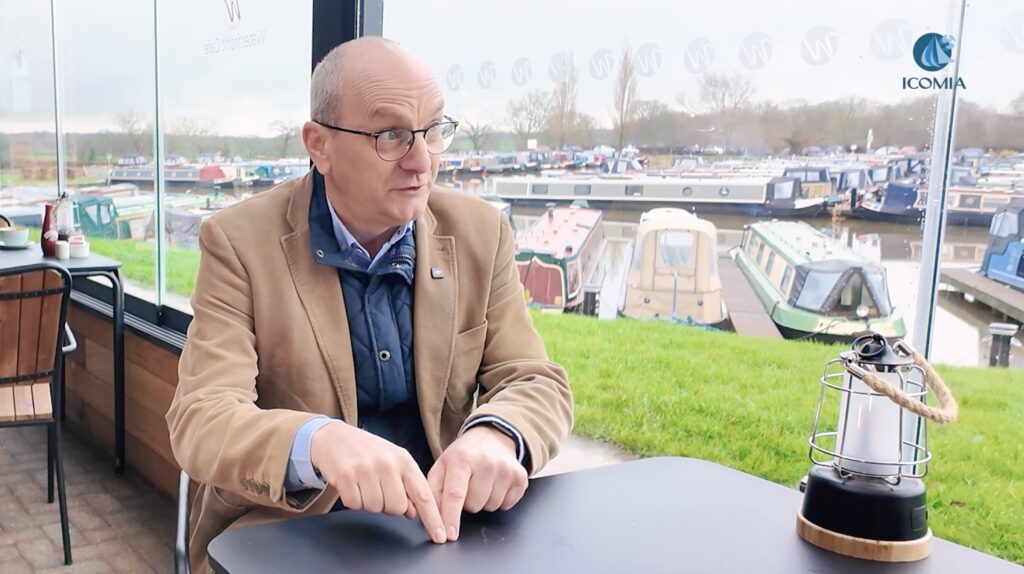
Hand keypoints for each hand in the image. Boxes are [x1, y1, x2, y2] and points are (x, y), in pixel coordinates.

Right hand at [310, 422, 447, 543]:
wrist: (334, 436)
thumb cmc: (367, 452)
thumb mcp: (393, 462)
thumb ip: (407, 486)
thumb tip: (414, 512)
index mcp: (404, 460)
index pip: (423, 494)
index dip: (432, 518)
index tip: (440, 535)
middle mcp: (387, 463)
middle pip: (397, 507)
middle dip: (388, 505)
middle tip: (379, 489)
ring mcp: (366, 468)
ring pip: (375, 508)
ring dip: (369, 502)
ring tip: (364, 484)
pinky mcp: (345, 475)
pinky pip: (354, 505)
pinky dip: (353, 499)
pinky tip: (351, 484)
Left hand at [427, 425, 528, 540]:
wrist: (492, 437)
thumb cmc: (463, 456)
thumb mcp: (441, 466)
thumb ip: (433, 492)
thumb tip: (432, 518)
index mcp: (462, 459)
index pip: (455, 495)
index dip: (450, 517)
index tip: (448, 535)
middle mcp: (486, 462)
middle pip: (474, 505)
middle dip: (468, 502)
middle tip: (468, 485)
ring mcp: (506, 469)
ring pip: (491, 507)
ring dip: (484, 501)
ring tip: (482, 483)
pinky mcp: (520, 476)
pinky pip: (507, 505)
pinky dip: (500, 500)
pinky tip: (496, 484)